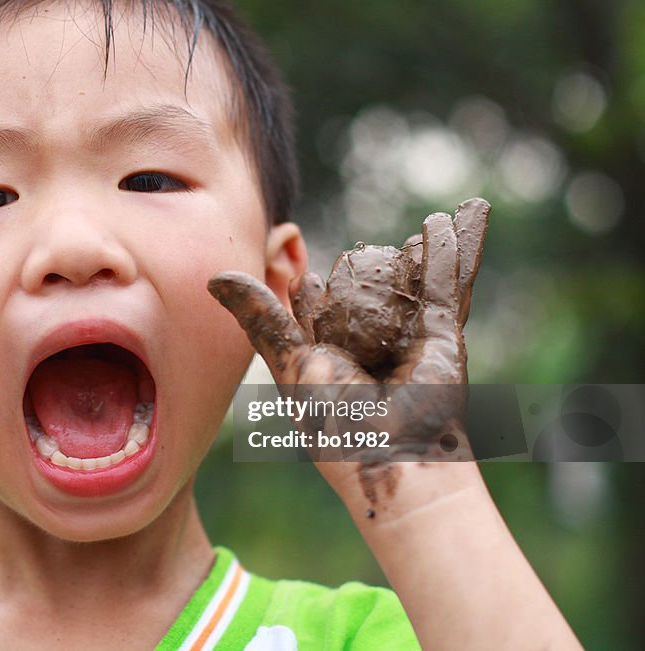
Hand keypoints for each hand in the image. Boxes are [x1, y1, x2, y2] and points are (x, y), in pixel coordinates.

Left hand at [209, 199, 489, 465]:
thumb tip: (213, 278)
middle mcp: (368, 343)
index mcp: (325, 352)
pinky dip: (461, 249)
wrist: (395, 458)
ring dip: (428, 250)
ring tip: (433, 220)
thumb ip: (260, 318)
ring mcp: (408, 336)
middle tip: (366, 249)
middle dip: (372, 268)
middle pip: (370, 293)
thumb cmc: (335, 423)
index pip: (314, 311)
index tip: (297, 268)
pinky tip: (461, 216)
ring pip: (417, 281)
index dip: (307, 292)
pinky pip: (451, 283)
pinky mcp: (444, 334)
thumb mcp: (288, 363)